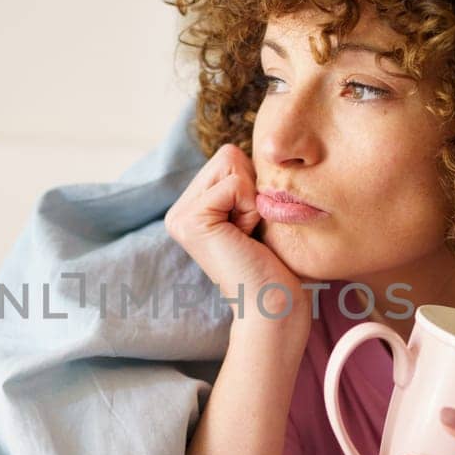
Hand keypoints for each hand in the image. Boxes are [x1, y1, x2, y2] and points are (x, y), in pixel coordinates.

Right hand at [164, 144, 308, 327]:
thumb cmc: (276, 264)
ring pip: (230, 162)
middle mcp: (178, 211)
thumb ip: (244, 181)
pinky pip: (234, 183)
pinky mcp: (191, 221)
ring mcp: (180, 216)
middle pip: (228, 155)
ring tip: (248, 234)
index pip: (229, 157)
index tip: (252, 226)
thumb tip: (254, 148)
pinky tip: (245, 238)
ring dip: (252, 198)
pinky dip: (250, 208)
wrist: (273, 306)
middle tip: (251, 231)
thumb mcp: (256, 212)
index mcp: (191, 207)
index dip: (254, 186)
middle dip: (252, 189)